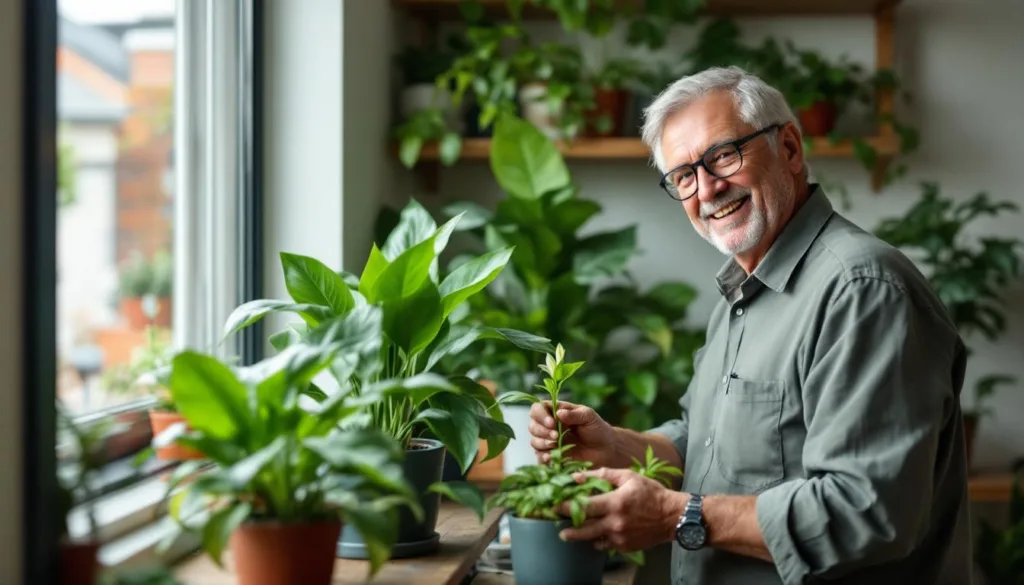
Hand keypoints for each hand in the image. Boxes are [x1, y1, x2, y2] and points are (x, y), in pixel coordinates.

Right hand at [529, 401, 617, 467]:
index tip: (552, 423)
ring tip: (554, 445)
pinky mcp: (553, 455)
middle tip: (556, 436)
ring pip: (534, 441)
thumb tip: (558, 413)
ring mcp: (550, 442)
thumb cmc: (597, 428)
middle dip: (541, 431)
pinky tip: (550, 458)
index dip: (540, 415)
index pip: (537, 409)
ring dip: (541, 443)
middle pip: (532, 426)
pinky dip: (542, 457)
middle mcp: (549, 426)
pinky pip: (540, 457)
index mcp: (556, 412)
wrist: (606, 449)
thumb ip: (574, 414)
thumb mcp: (588, 416)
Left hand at [557, 468, 684, 552]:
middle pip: (583, 529)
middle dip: (567, 528)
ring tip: (567, 533)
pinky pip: (605, 544)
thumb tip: (578, 476)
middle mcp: (615, 522)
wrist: (672, 516)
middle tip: (556, 524)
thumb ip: (602, 474)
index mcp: (615, 502)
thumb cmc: (650, 492)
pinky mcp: (624, 547)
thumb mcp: (628, 476)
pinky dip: (598, 539)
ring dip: (579, 536)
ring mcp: (620, 537)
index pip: (583, 506)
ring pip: (592, 539)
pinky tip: (595, 533)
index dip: (566, 506)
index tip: (554, 505)